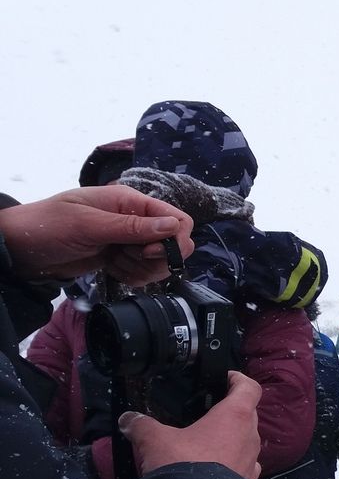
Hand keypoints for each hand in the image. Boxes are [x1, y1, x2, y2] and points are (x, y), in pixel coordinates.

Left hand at [0, 186, 193, 284]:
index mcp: (130, 201)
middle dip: (156, 260)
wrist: (20, 248)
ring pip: (161, 262)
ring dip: (143, 270)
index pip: (178, 219)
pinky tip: (111, 271)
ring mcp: (129, 240)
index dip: (173, 240)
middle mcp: (135, 219)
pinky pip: (144, 272)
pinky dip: (133, 277)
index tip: (148, 252)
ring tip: (114, 264)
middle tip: (126, 259)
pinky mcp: (121, 257)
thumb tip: (173, 226)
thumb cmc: (47, 227)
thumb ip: (132, 227)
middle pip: (174, 244)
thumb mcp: (88, 225)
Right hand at [119, 371, 261, 478]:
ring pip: (246, 440)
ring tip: (207, 441)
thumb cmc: (182, 465)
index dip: (238, 379)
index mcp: (235, 416)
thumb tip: (128, 419)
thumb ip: (141, 425)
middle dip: (231, 410)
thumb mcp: (153, 440)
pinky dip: (231, 461)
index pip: (249, 387)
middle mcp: (250, 436)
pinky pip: (243, 465)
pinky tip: (213, 467)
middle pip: (248, 413)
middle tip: (208, 411)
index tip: (226, 377)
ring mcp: (252, 461)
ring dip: (232, 438)